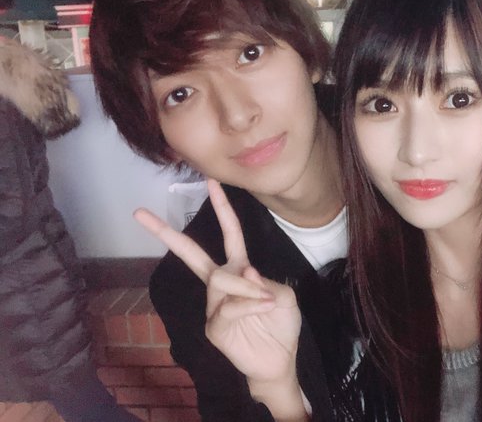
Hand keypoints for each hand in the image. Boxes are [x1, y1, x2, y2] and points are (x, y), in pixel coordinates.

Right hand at [133, 179, 301, 384]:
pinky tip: (262, 308)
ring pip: (221, 279)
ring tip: (267, 301)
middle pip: (191, 253)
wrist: (280, 359)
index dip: (222, 209)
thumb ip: (265, 281)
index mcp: (239, 268)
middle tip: (138, 212)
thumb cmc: (280, 324)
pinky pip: (228, 306)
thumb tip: (245, 271)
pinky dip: (249, 304)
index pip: (229, 234)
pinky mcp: (213, 326)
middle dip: (165, 233)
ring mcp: (213, 305)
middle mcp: (221, 283)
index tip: (211, 182)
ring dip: (248, 288)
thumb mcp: (284, 295)